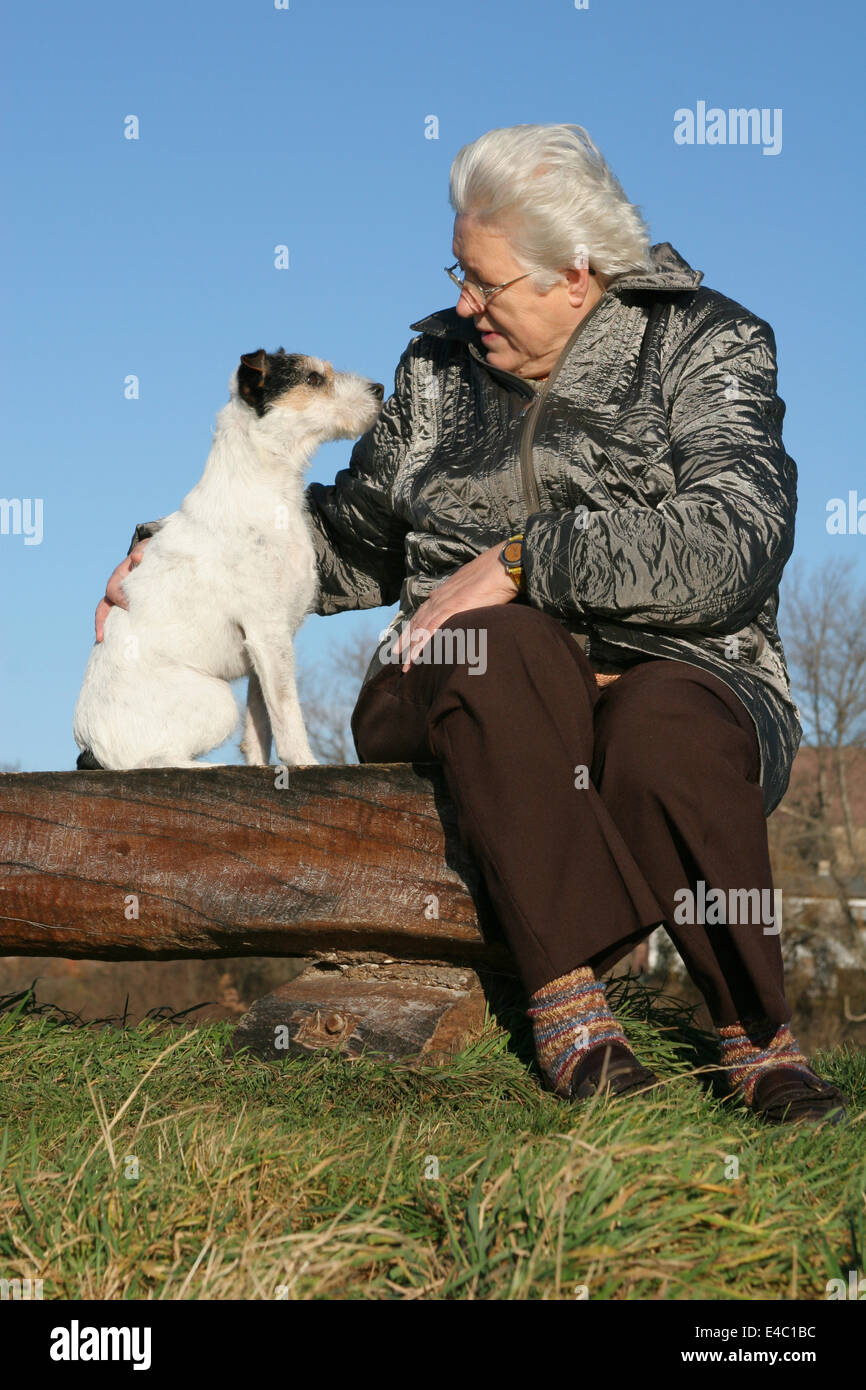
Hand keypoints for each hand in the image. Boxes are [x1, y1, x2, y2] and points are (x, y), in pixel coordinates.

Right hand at [95, 539, 150, 641]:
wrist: (151, 555)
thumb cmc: (150, 553)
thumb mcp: (147, 550)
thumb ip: (142, 552)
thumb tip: (137, 558)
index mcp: (119, 577)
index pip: (112, 593)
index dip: (120, 601)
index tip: (130, 609)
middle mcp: (116, 589)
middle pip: (103, 607)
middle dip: (100, 622)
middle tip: (100, 638)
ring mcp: (120, 598)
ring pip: (108, 614)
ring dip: (106, 629)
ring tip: (106, 646)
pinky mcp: (128, 605)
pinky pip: (120, 618)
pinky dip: (119, 630)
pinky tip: (123, 644)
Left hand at [394, 543, 518, 671]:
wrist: (502, 566)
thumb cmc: (495, 574)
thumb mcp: (474, 586)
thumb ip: (465, 596)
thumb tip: (465, 603)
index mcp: (444, 591)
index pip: (423, 612)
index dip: (413, 626)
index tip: (406, 638)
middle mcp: (438, 597)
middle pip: (416, 622)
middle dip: (405, 640)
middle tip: (395, 655)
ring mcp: (443, 603)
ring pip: (420, 629)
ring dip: (411, 648)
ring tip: (405, 665)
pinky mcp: (451, 609)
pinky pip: (430, 630)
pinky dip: (421, 645)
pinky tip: (415, 657)